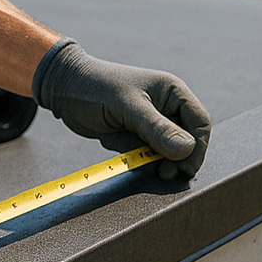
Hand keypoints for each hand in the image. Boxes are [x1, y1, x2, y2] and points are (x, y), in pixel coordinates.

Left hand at [33, 39, 211, 180]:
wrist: (62, 89)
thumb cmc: (95, 88)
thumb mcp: (127, 107)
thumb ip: (156, 128)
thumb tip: (187, 150)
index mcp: (172, 92)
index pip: (199, 123)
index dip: (198, 147)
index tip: (186, 166)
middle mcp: (166, 109)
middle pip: (187, 142)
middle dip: (179, 160)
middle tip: (165, 174)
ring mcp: (151, 125)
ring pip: (169, 153)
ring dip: (161, 164)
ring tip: (151, 170)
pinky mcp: (136, 137)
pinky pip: (148, 157)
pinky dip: (143, 163)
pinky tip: (132, 160)